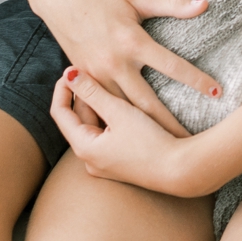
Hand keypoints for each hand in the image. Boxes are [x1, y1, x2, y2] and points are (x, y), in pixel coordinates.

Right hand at [9, 0, 216, 136]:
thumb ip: (171, 4)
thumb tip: (205, 4)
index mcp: (131, 41)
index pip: (172, 66)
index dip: (196, 80)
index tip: (217, 93)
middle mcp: (113, 63)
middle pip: (147, 103)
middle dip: (169, 124)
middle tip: (190, 142)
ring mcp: (95, 74)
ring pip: (120, 111)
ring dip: (140, 130)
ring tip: (162, 148)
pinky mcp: (82, 77)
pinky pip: (95, 108)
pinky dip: (107, 125)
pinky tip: (120, 141)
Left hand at [50, 69, 211, 197]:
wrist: (181, 171)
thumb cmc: (150, 142)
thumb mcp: (119, 112)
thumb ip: (93, 92)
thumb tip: (70, 73)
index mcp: (84, 147)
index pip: (59, 112)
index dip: (63, 88)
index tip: (72, 69)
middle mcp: (90, 159)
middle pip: (78, 118)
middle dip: (85, 95)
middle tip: (96, 71)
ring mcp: (106, 162)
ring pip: (94, 125)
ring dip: (99, 104)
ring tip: (111, 83)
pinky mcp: (121, 161)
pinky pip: (108, 134)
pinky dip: (111, 117)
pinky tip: (124, 103)